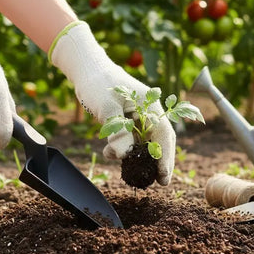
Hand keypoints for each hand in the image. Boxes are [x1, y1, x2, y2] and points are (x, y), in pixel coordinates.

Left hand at [49, 21, 175, 185]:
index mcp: (150, 105)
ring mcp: (138, 116)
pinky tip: (111, 154)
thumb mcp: (107, 107)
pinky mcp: (127, 119)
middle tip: (158, 183)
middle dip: (159, 162)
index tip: (164, 177)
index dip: (166, 158)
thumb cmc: (98, 83)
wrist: (87, 71)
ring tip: (133, 174)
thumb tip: (125, 156)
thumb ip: (117, 130)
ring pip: (145, 141)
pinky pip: (131, 138)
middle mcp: (148, 111)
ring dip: (139, 157)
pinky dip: (124, 149)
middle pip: (159, 140)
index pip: (164, 134)